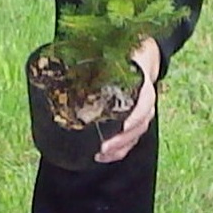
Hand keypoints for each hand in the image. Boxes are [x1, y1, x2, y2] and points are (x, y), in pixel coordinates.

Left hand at [91, 36, 168, 165]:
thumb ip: (94, 62)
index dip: (133, 118)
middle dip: (120, 140)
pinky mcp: (137, 122)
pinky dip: (119, 152)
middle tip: (101, 148)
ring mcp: (143, 113)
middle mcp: (146, 101)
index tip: (120, 127)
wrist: (137, 57)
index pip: (144, 103)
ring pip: (135, 135)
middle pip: (138, 126)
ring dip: (118, 148)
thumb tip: (66, 64)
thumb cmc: (120, 57)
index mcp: (142, 84)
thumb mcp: (108, 56)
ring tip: (99, 155)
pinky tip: (104, 156)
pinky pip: (132, 141)